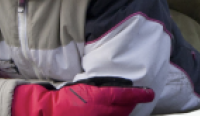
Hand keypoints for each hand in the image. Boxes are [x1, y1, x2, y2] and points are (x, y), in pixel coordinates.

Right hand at [12, 77, 154, 115]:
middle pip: (125, 108)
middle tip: (136, 97)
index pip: (125, 95)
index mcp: (99, 97)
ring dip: (123, 111)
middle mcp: (102, 111)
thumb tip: (115, 87)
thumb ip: (99, 88)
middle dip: (131, 103)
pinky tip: (110, 113)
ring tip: (125, 106)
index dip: (139, 94)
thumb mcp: (83, 87)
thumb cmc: (63, 97)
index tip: (149, 93)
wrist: (50, 112)